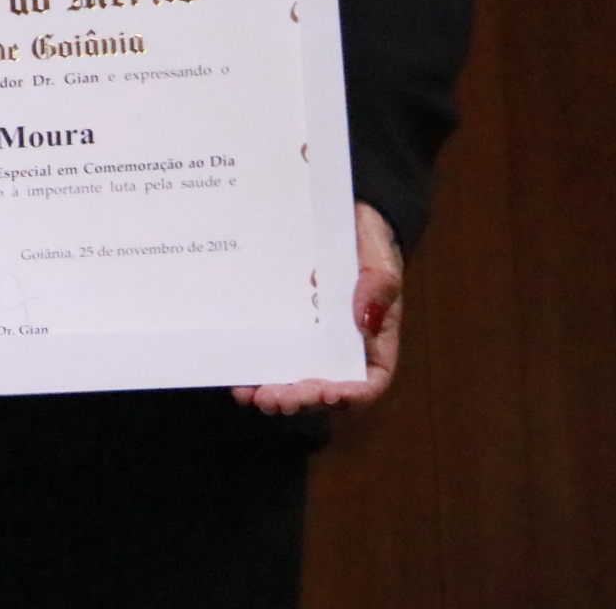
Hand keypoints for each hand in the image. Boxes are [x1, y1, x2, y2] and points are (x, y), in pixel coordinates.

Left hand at [233, 201, 403, 414]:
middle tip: (272, 400)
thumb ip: (379, 284)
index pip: (368, 380)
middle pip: (324, 386)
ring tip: (250, 395)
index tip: (328, 395)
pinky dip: (255, 366)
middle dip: (299, 398)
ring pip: (293, 376)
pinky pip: (269, 350)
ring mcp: (308, 337)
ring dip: (273, 391)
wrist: (331, 215)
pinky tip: (237, 375)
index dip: (350, 395)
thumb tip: (366, 321)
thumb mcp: (378, 255)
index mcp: (372, 339)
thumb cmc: (364, 238)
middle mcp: (339, 345)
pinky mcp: (282, 323)